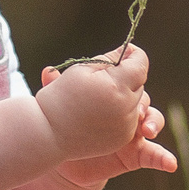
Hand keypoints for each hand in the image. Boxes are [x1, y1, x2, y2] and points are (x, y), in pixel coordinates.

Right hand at [35, 44, 149, 158]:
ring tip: (99, 98)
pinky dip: (120, 113)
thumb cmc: (61, 97)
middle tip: (103, 78)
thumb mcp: (81, 69)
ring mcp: (126, 126)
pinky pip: (129, 119)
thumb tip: (130, 52)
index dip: (134, 55)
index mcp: (117, 88)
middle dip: (126, 77)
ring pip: (135, 102)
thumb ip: (110, 58)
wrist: (47, 133)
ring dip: (124, 96)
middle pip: (139, 83)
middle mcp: (127, 109)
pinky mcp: (123, 138)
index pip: (141, 65)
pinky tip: (99, 113)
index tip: (125, 52)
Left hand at [41, 70, 178, 183]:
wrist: (69, 156)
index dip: (131, 80)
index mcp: (115, 94)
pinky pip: (154, 155)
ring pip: (153, 121)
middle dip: (141, 103)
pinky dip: (165, 159)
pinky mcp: (136, 154)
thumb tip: (48, 72)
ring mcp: (135, 132)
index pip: (129, 82)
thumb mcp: (64, 105)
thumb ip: (58, 89)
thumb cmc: (69, 122)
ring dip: (154, 123)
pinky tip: (171, 164)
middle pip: (144, 100)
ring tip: (148, 130)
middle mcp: (128, 110)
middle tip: (135, 110)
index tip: (128, 82)